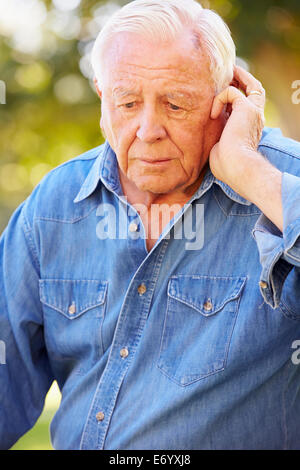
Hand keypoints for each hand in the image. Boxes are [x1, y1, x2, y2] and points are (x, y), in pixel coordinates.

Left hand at [209, 65, 265, 197]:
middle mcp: (256, 117)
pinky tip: (212, 115)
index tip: (225, 90)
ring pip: (250, 84)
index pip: (249, 104)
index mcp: (250, 127)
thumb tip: (202, 135)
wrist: (236, 167)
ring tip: (222, 75)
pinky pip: (231, 91)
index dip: (240, 94)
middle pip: (256, 89)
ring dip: (235, 77)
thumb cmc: (226, 165)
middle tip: (228, 72)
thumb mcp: (220, 147)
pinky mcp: (246, 108)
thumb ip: (217, 136)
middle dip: (242, 79)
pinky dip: (219, 99)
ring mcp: (253, 111)